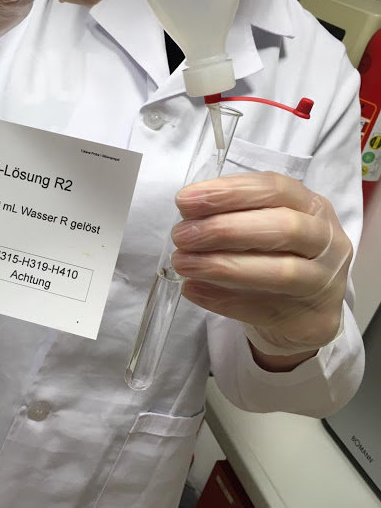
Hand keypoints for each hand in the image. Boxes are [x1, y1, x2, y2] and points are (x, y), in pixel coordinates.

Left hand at [171, 172, 351, 354]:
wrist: (306, 313)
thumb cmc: (278, 256)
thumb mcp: (262, 225)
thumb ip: (233, 215)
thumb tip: (188, 215)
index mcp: (311, 205)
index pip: (274, 189)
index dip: (229, 193)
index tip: (185, 201)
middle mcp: (326, 239)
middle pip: (283, 227)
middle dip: (225, 229)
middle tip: (181, 236)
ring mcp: (324, 281)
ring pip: (281, 271)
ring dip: (224, 266)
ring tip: (183, 263)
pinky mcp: (314, 318)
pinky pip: (266, 309)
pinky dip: (224, 300)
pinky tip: (194, 290)